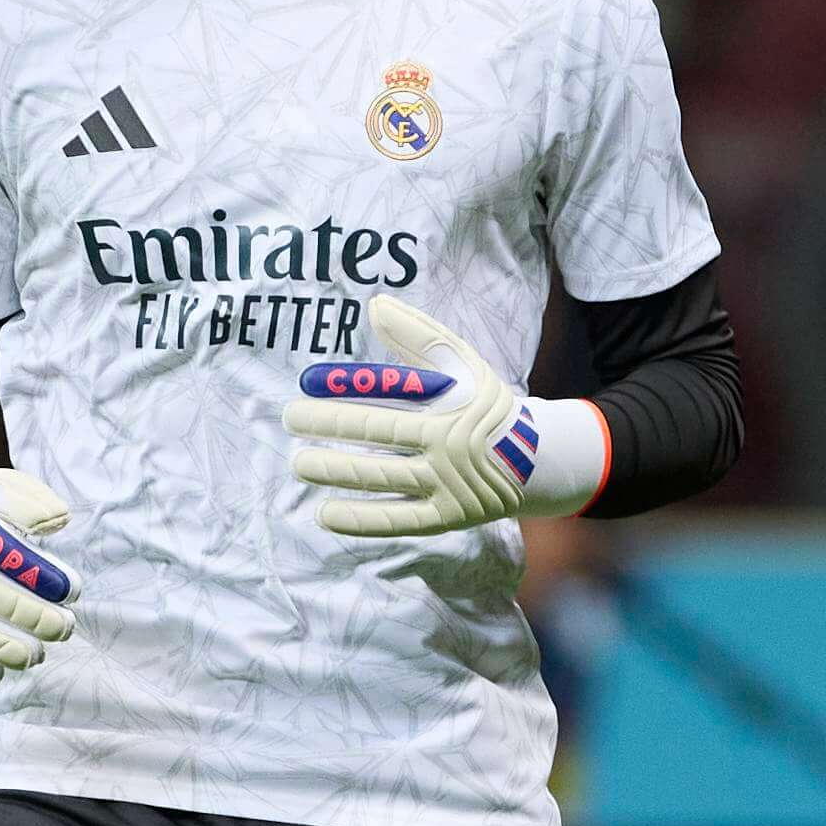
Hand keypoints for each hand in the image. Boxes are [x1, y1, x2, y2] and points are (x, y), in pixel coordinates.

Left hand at [282, 293, 599, 539]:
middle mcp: (447, 445)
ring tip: (299, 464)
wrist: (535, 460)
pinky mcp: (446, 518)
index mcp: (450, 405)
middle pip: (375, 434)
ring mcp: (447, 484)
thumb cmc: (485, 404)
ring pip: (379, 477)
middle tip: (289, 419)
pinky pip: (396, 520)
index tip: (306, 383)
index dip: (344, 388)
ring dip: (333, 470)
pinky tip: (324, 514)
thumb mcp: (464, 364)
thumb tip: (375, 305)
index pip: (388, 393)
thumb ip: (419, 335)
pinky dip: (359, 519)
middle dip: (325, 426)